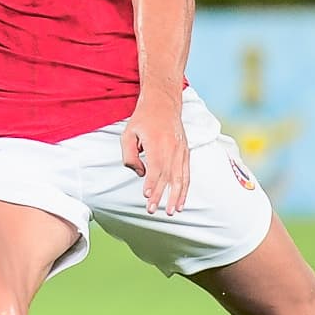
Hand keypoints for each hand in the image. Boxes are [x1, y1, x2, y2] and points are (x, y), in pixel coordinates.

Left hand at [121, 92, 189, 216]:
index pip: (155, 168)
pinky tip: (181, 202)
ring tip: (171, 212)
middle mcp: (172, 147)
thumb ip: (130, 155)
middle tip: (152, 210)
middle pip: (168, 176)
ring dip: (176, 196)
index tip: (146, 196)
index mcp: (157, 142)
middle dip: (160, 196)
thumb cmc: (143, 119)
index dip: (152, 183)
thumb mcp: (128, 133)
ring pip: (180, 178)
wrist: (163, 103)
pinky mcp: (185, 153)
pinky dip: (185, 189)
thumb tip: (141, 173)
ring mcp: (181, 151)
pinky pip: (186, 174)